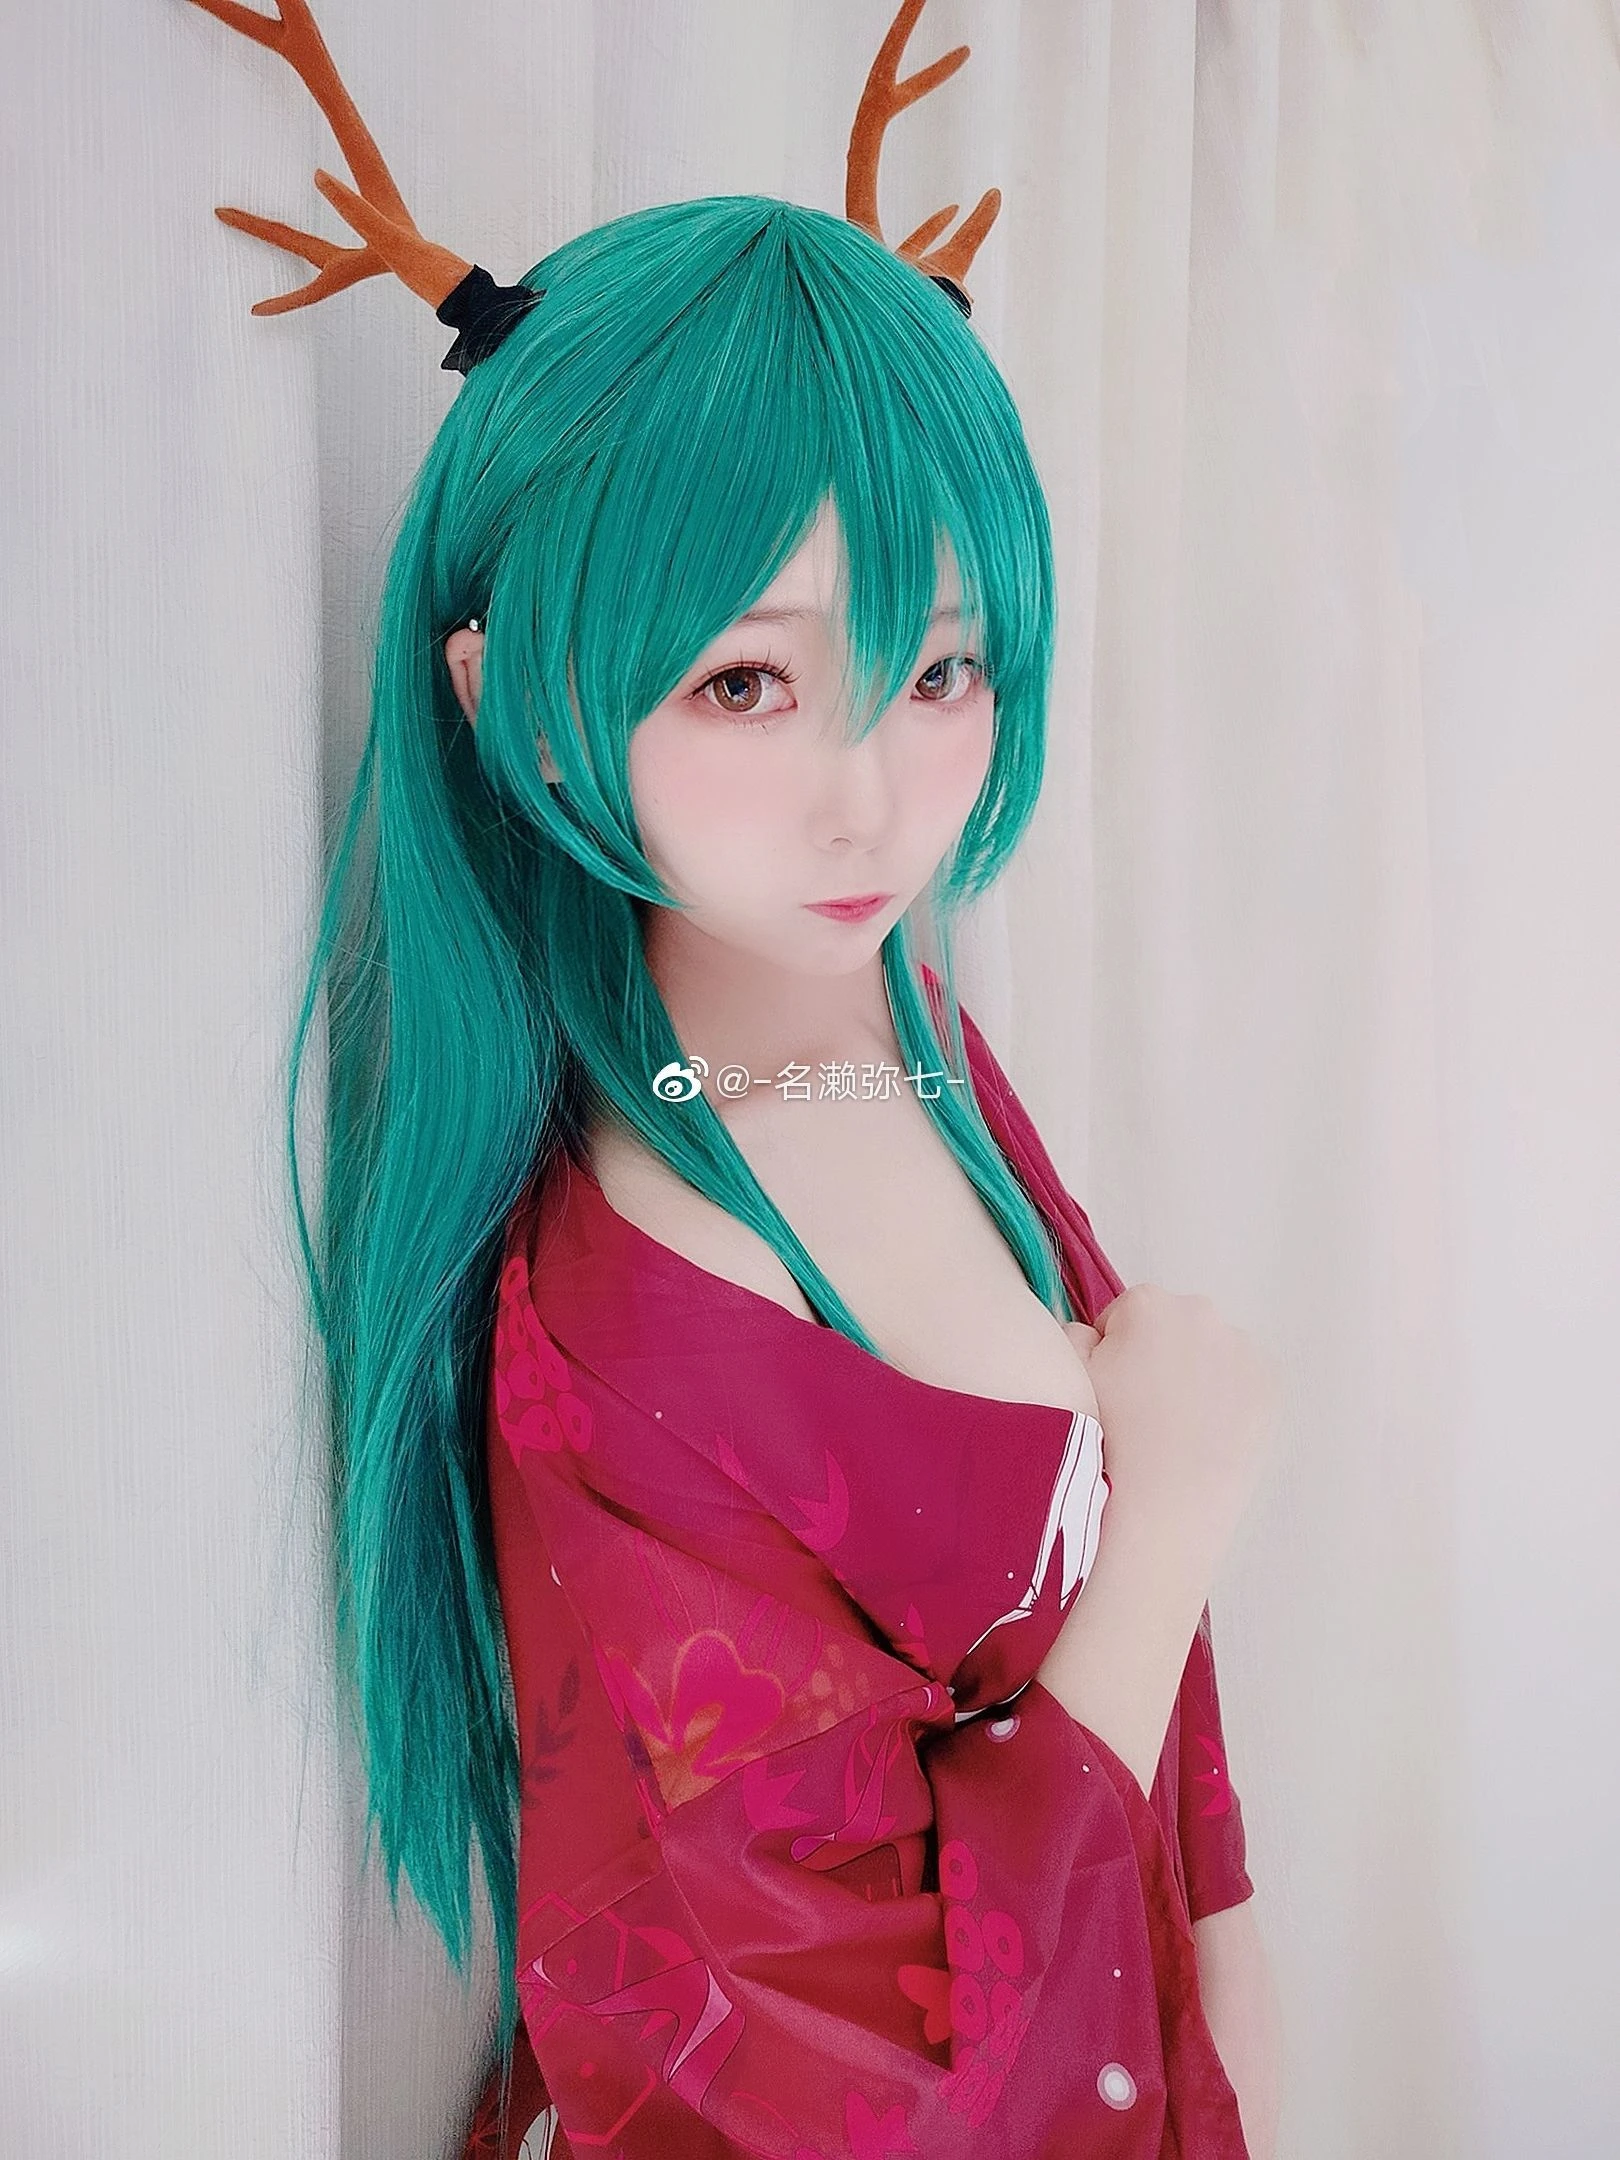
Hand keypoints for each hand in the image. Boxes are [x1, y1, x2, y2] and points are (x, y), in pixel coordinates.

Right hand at [1066, 1285, 1279, 1556]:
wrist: (1161, 1512)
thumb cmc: (1104, 1441)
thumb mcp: (1066, 1377)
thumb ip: (1073, 1334)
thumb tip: (1094, 1334)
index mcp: (1147, 1304)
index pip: (1121, 1318)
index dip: (1110, 1356)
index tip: (1110, 1393)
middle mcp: (1202, 1314)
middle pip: (1170, 1328)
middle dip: (1156, 1357)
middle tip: (1142, 1412)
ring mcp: (1243, 1351)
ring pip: (1209, 1353)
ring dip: (1194, 1375)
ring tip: (1175, 1429)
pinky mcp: (1269, 1388)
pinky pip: (1241, 1382)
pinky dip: (1227, 1399)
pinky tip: (1206, 1435)